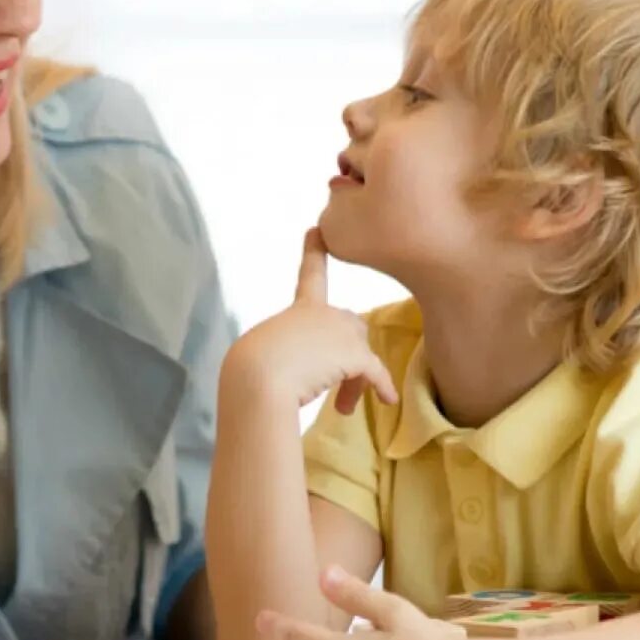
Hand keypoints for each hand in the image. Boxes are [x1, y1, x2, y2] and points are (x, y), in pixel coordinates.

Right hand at [224, 229, 397, 414]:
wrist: (257, 378)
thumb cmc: (252, 371)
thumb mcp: (268, 353)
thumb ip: (292, 352)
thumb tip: (311, 373)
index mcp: (299, 310)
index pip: (310, 276)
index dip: (314, 252)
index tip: (316, 230)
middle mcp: (322, 312)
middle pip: (351, 329)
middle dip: (349, 360)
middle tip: (335, 396)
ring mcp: (339, 330)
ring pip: (362, 356)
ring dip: (354, 383)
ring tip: (340, 408)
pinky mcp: (354, 353)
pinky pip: (376, 372)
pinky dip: (382, 387)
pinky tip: (387, 400)